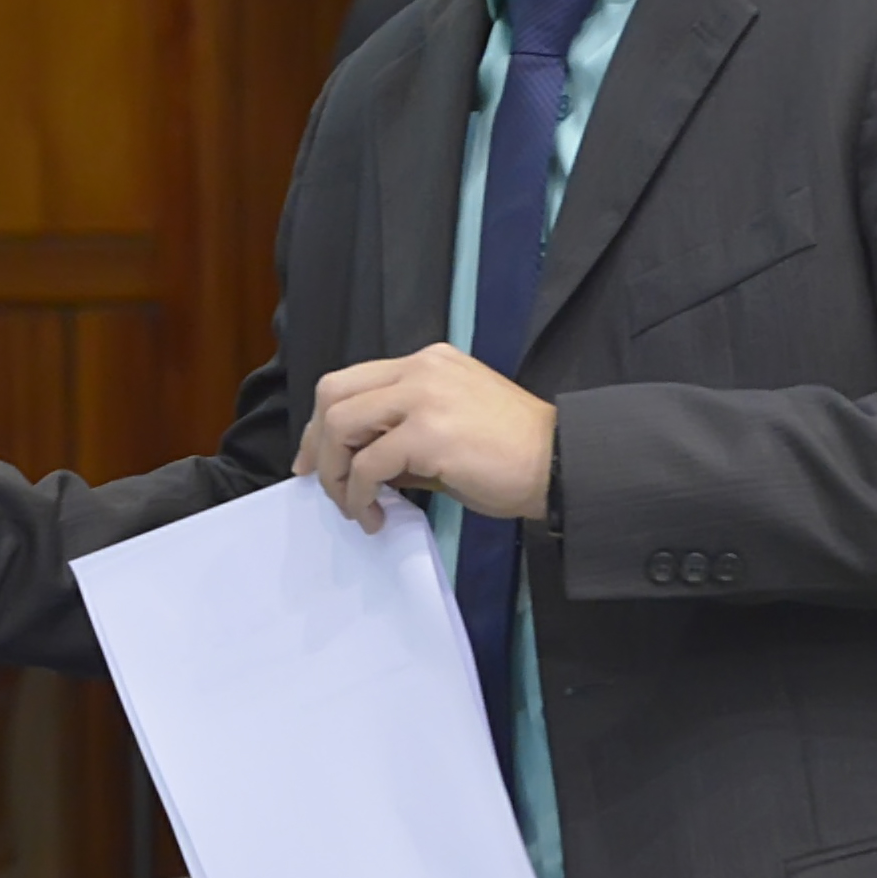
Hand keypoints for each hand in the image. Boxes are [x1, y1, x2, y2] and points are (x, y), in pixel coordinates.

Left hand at [291, 343, 556, 531]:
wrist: (560, 464)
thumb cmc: (514, 456)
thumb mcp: (448, 432)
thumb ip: (402, 436)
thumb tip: (359, 467)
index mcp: (427, 362)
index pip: (351, 380)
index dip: (322, 422)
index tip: (315, 459)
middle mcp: (420, 369)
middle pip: (333, 394)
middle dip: (317, 444)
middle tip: (317, 482)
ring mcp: (424, 396)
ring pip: (341, 424)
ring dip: (335, 473)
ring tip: (353, 507)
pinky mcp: (428, 433)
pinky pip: (369, 464)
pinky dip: (359, 494)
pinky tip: (375, 515)